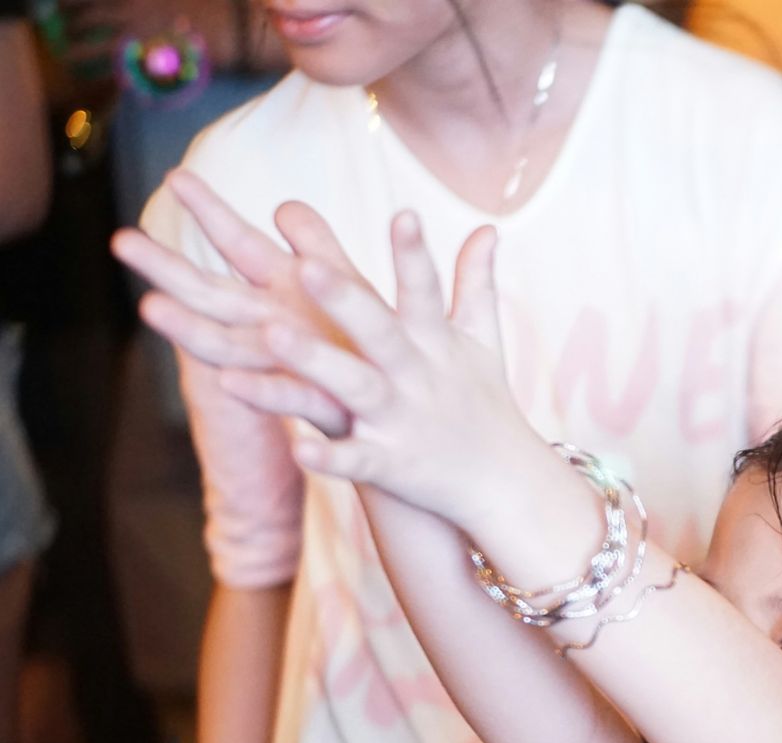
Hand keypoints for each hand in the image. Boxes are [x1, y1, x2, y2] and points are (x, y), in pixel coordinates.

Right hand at [112, 172, 363, 431]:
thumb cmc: (367, 346)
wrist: (400, 415)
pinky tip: (229, 384)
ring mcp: (291, 368)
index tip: (177, 176)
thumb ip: (316, 246)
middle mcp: (275, 328)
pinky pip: (290, 401)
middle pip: (212, 295)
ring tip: (150, 308)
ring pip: (231, 348)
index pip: (237, 246)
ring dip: (189, 330)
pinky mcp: (324, 407)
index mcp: (285, 293)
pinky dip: (260, 394)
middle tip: (119, 240)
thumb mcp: (346, 286)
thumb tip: (281, 207)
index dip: (211, 214)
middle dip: (167, 268)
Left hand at [246, 211, 543, 529]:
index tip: (405, 214)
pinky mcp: (391, 465)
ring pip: (355, 388)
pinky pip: (355, 460)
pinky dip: (330, 457)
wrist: (505, 485)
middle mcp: (417, 376)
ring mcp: (402, 421)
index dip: (415, 255)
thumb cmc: (484, 404)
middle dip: (346, 300)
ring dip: (316, 364)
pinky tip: (298, 449)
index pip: (425, 291)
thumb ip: (477, 282)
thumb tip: (487, 228)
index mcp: (435, 342)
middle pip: (380, 332)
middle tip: (308, 266)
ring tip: (272, 336)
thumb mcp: (485, 341)